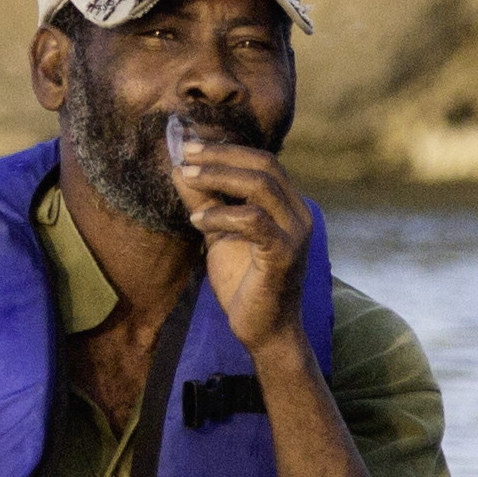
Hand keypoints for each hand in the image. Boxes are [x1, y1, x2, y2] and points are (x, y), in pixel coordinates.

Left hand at [171, 134, 310, 361]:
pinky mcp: (283, 254)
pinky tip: (198, 219)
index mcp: (286, 205)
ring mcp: (295, 232)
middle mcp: (297, 213)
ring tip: (185, 177)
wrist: (263, 331)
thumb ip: (205, 203)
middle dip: (222, 155)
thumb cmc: (243, 284)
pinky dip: (223, 215)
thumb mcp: (218, 237)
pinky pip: (254, 222)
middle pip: (264, 165)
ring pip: (261, 186)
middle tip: (185, 153)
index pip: (262, 162)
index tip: (190, 145)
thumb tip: (180, 170)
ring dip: (218, 177)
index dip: (227, 149)